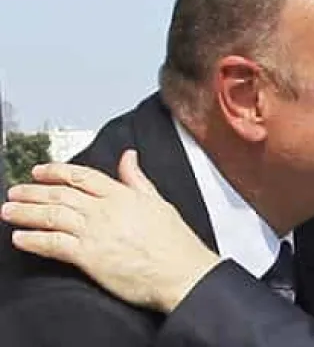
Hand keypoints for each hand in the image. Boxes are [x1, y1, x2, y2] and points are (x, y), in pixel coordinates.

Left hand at [2, 150, 219, 312]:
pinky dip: (34, 240)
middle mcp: (106, 210)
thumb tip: (129, 157)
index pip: (82, 176)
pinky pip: (53, 244)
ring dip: (27, 212)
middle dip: (34, 191)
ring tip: (9, 211)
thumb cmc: (175, 243)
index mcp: (123, 195)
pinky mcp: (89, 257)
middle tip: (15, 191)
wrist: (181, 272)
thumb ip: (138, 180)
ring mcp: (95, 233)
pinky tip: (21, 238)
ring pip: (52, 216)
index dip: (57, 171)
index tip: (40, 171)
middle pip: (61, 194)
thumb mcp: (159, 202)